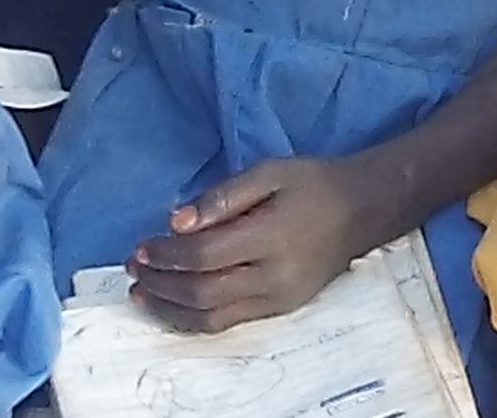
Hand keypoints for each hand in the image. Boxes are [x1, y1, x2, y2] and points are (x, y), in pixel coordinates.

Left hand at [127, 156, 383, 331]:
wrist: (362, 209)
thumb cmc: (312, 183)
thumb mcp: (269, 172)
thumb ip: (221, 197)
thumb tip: (175, 222)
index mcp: (271, 236)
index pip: (204, 254)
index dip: (166, 254)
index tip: (141, 246)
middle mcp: (274, 276)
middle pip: (202, 291)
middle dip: (160, 283)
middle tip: (135, 268)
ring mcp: (278, 299)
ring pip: (211, 317)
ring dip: (169, 308)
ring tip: (143, 292)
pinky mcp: (280, 309)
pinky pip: (228, 323)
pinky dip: (193, 318)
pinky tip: (173, 306)